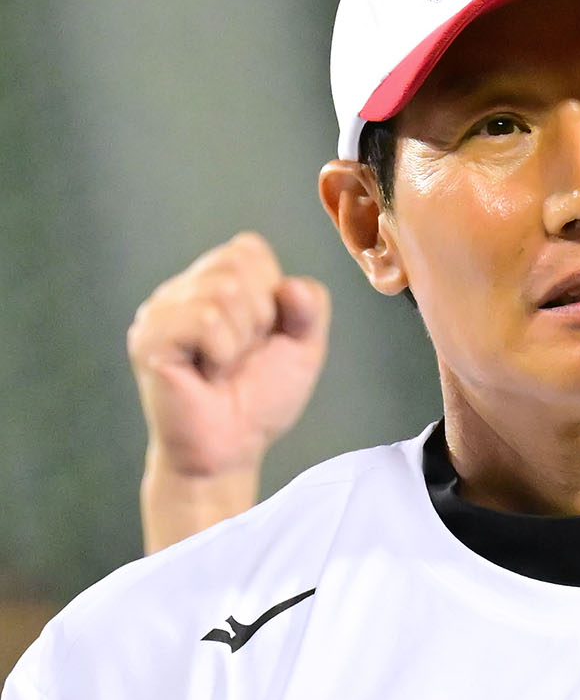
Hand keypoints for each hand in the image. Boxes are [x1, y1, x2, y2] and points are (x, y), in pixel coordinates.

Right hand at [128, 232, 330, 478]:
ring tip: (222, 368)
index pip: (249, 249)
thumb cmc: (259, 399)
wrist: (232, 449)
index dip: (271, 295)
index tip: (261, 337)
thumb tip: (290, 285)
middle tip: (240, 357)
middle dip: (258, 317)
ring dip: (240, 341)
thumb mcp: (303, 348)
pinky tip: (206, 376)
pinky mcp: (150, 339)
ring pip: (223, 291)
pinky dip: (221, 353)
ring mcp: (159, 312)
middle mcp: (181, 290)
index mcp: (212, 283)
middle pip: (237, 265)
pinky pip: (204, 320)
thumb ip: (311, 307)